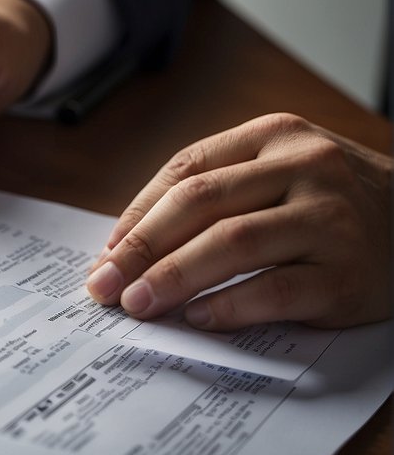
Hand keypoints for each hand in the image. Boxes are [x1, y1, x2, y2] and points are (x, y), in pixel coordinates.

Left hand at [86, 113, 392, 329]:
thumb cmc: (333, 204)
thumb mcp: (282, 173)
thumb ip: (217, 195)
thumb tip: (129, 246)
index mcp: (275, 136)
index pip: (187, 170)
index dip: (137, 214)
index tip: (105, 253)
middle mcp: (305, 168)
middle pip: (201, 203)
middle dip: (141, 247)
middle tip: (104, 285)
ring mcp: (331, 218)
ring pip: (233, 242)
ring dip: (173, 277)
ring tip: (138, 304)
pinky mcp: (350, 273)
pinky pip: (277, 290)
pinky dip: (230, 305)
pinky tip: (198, 318)